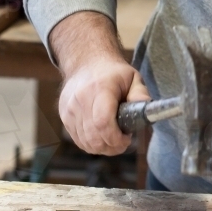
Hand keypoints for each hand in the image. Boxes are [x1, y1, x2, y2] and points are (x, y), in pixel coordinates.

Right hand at [51, 11, 150, 154]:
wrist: (87, 62)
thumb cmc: (114, 73)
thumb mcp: (133, 77)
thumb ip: (140, 95)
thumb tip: (146, 112)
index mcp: (101, 88)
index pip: (103, 122)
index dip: (116, 138)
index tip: (127, 139)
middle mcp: (81, 99)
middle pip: (94, 137)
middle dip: (111, 147)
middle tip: (123, 142)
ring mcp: (70, 108)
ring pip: (85, 142)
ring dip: (102, 147)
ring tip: (114, 138)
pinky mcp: (64, 116)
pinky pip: (78, 139)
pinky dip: (91, 144)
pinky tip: (102, 136)